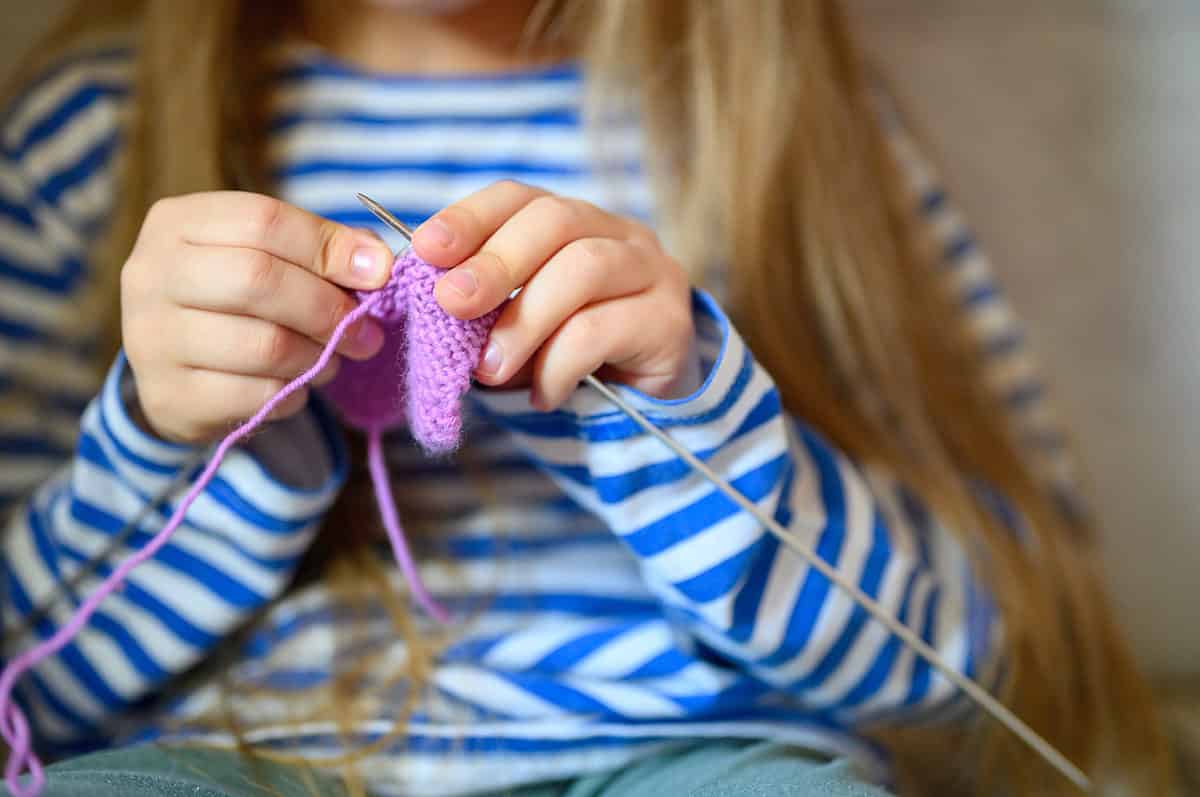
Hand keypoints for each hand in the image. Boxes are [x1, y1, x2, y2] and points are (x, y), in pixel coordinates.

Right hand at [121, 191, 394, 442]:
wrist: (173, 365)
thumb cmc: (234, 298)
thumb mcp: (267, 256)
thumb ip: (321, 250)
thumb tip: (377, 263)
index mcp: (176, 223)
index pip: (262, 221)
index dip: (329, 247)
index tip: (379, 272)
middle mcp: (150, 275)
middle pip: (257, 280)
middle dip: (327, 308)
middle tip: (366, 332)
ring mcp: (150, 338)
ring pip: (262, 345)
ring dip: (317, 356)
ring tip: (331, 358)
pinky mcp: (168, 396)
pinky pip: (254, 396)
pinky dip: (293, 393)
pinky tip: (296, 385)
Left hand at [411, 181, 697, 409]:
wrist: (646, 411)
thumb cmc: (570, 361)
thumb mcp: (516, 329)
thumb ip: (482, 311)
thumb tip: (428, 302)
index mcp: (573, 223)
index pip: (520, 198)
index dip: (470, 217)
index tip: (425, 249)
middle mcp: (619, 234)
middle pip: (555, 221)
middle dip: (496, 261)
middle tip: (451, 303)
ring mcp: (652, 272)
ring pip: (583, 268)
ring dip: (525, 319)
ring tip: (489, 368)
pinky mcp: (670, 320)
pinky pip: (604, 329)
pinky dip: (559, 364)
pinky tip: (542, 395)